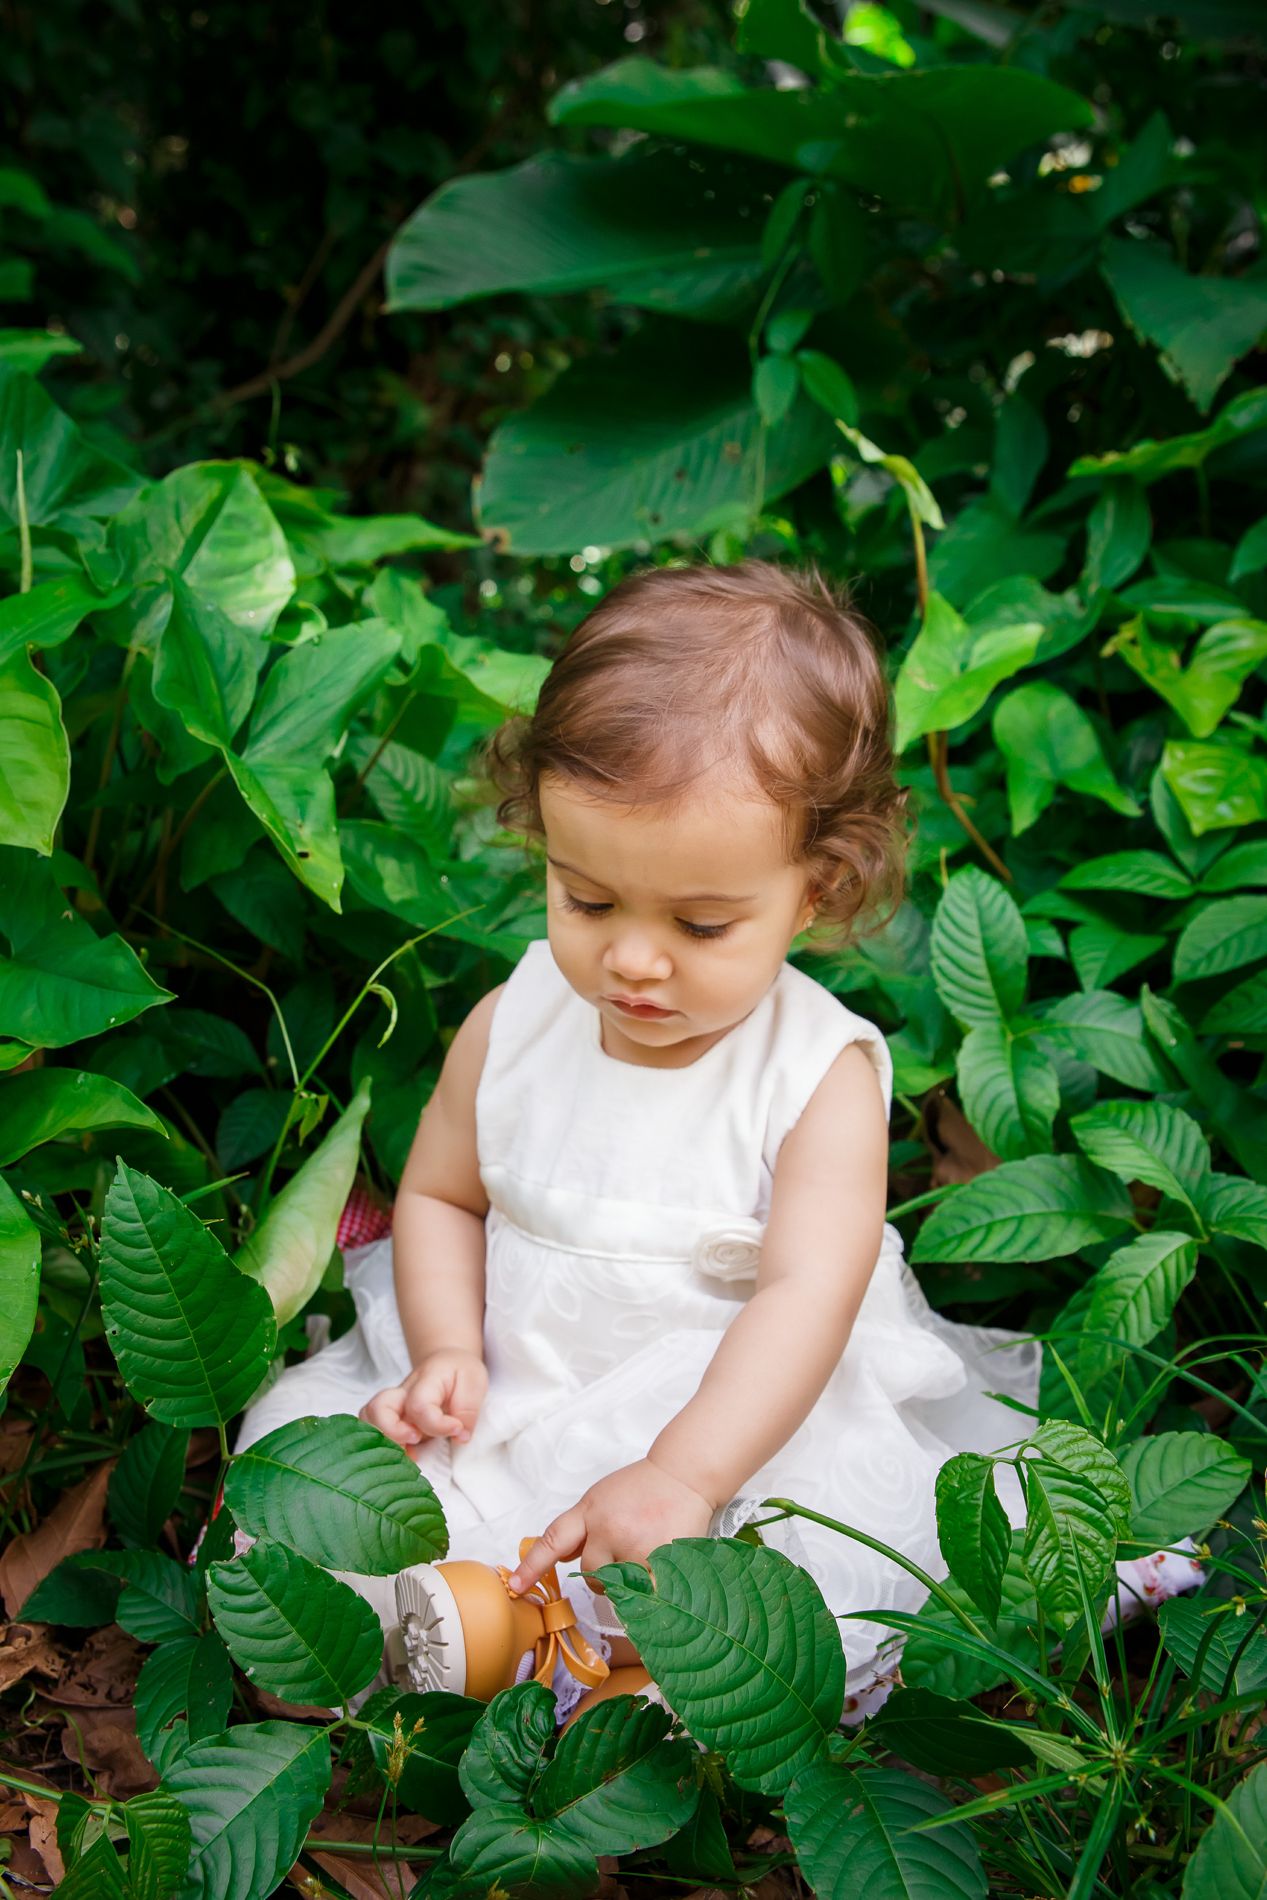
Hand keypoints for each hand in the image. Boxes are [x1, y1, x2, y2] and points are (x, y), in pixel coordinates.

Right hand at [359, 1349, 487, 1453]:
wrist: (446, 1362)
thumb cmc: (459, 1372)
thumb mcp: (474, 1382)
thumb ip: (467, 1410)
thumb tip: (460, 1436)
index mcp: (425, 1381)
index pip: (419, 1405)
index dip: (437, 1424)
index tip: (458, 1429)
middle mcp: (402, 1394)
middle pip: (378, 1409)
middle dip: (393, 1432)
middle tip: (417, 1439)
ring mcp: (394, 1407)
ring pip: (368, 1420)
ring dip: (382, 1440)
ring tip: (408, 1453)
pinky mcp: (392, 1419)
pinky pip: (371, 1430)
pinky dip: (380, 1445)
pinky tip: (405, 1456)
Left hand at [506, 1457, 714, 1598]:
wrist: (684, 1474)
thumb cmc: (643, 1487)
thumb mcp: (602, 1499)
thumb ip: (581, 1529)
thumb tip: (558, 1557)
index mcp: (591, 1511)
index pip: (554, 1541)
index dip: (533, 1567)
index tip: (516, 1586)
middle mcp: (608, 1529)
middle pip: (590, 1575)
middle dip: (603, 1573)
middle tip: (626, 1551)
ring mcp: (634, 1546)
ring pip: (618, 1587)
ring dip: (628, 1580)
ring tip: (646, 1551)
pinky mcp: (659, 1561)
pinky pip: (645, 1592)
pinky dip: (650, 1587)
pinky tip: (658, 1564)